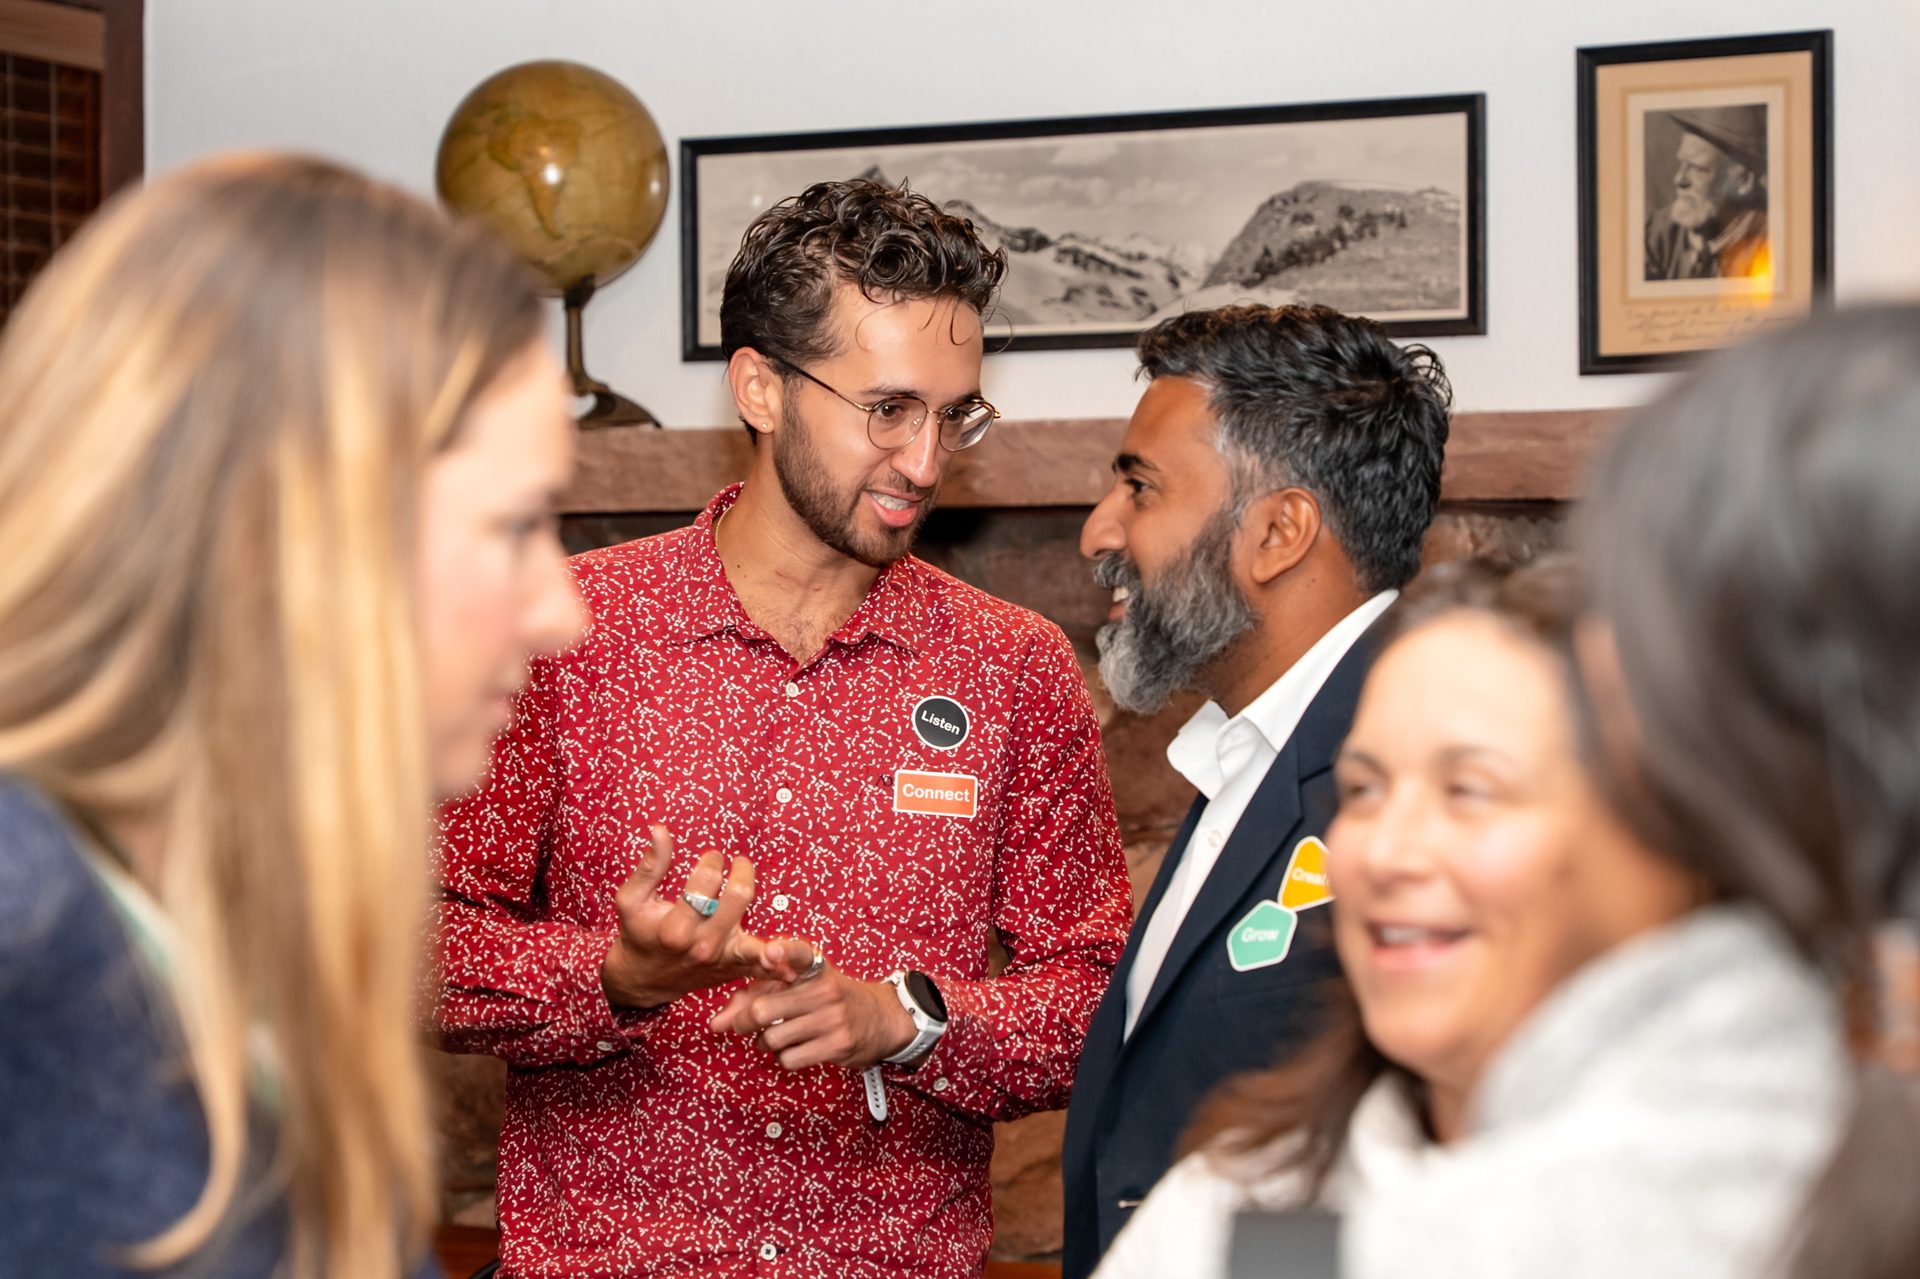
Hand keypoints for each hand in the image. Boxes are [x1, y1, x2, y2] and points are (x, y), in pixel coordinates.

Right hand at [599, 826, 813, 1009]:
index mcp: (676, 928)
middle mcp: (702, 945)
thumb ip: (649, 866)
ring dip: (770, 921)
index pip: (706, 881)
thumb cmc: (639, 932)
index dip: (711, 860)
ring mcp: (721, 960)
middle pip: (740, 898)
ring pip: (758, 941)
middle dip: (743, 871)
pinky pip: (763, 968)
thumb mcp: (632, 900)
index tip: (712, 857)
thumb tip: (659, 829)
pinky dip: (779, 965)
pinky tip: (793, 965)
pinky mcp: (734, 969)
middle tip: (740, 863)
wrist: (644, 978)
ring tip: (789, 919)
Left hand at [709, 963, 915, 1070]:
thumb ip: (754, 995)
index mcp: (815, 967)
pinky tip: (795, 1048)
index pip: (800, 953)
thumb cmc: (827, 999)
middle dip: (743, 1022)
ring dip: (765, 1042)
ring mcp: (833, 1018)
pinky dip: (783, 1057)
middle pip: (764, 1009)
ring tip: (776, 1036)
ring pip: (772, 1038)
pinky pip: (789, 1058)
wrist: (880, 1018)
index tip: (770, 952)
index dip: (784, 952)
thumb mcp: (798, 986)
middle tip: (742, 1025)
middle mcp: (825, 989)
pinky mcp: (838, 1045)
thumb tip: (716, 1024)